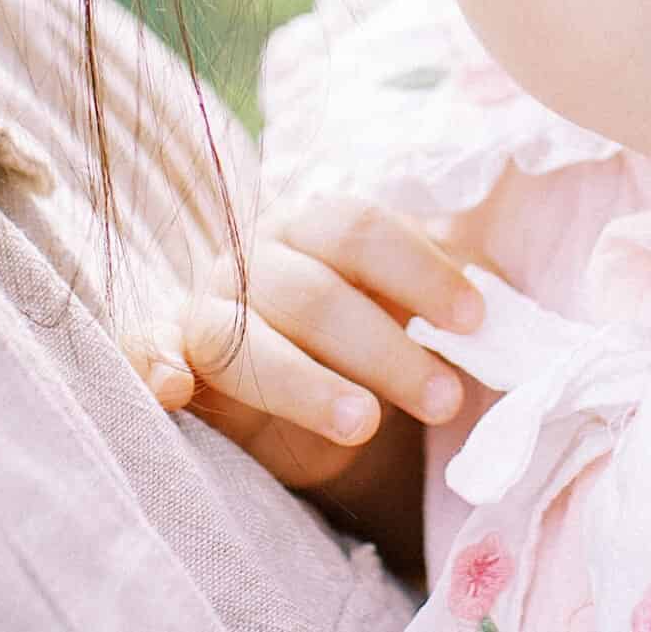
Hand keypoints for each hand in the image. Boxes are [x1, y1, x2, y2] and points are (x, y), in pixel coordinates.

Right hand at [144, 195, 485, 491]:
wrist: (297, 393)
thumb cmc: (361, 338)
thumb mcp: (402, 309)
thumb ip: (436, 300)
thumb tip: (503, 311)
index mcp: (313, 225)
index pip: (361, 229)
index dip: (420, 270)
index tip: (475, 321)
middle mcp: (253, 256)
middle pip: (313, 293)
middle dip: (386, 351)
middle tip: (447, 400)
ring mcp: (204, 305)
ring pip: (241, 337)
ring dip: (305, 384)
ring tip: (366, 425)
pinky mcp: (168, 353)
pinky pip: (147, 350)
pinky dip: (154, 364)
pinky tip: (174, 391)